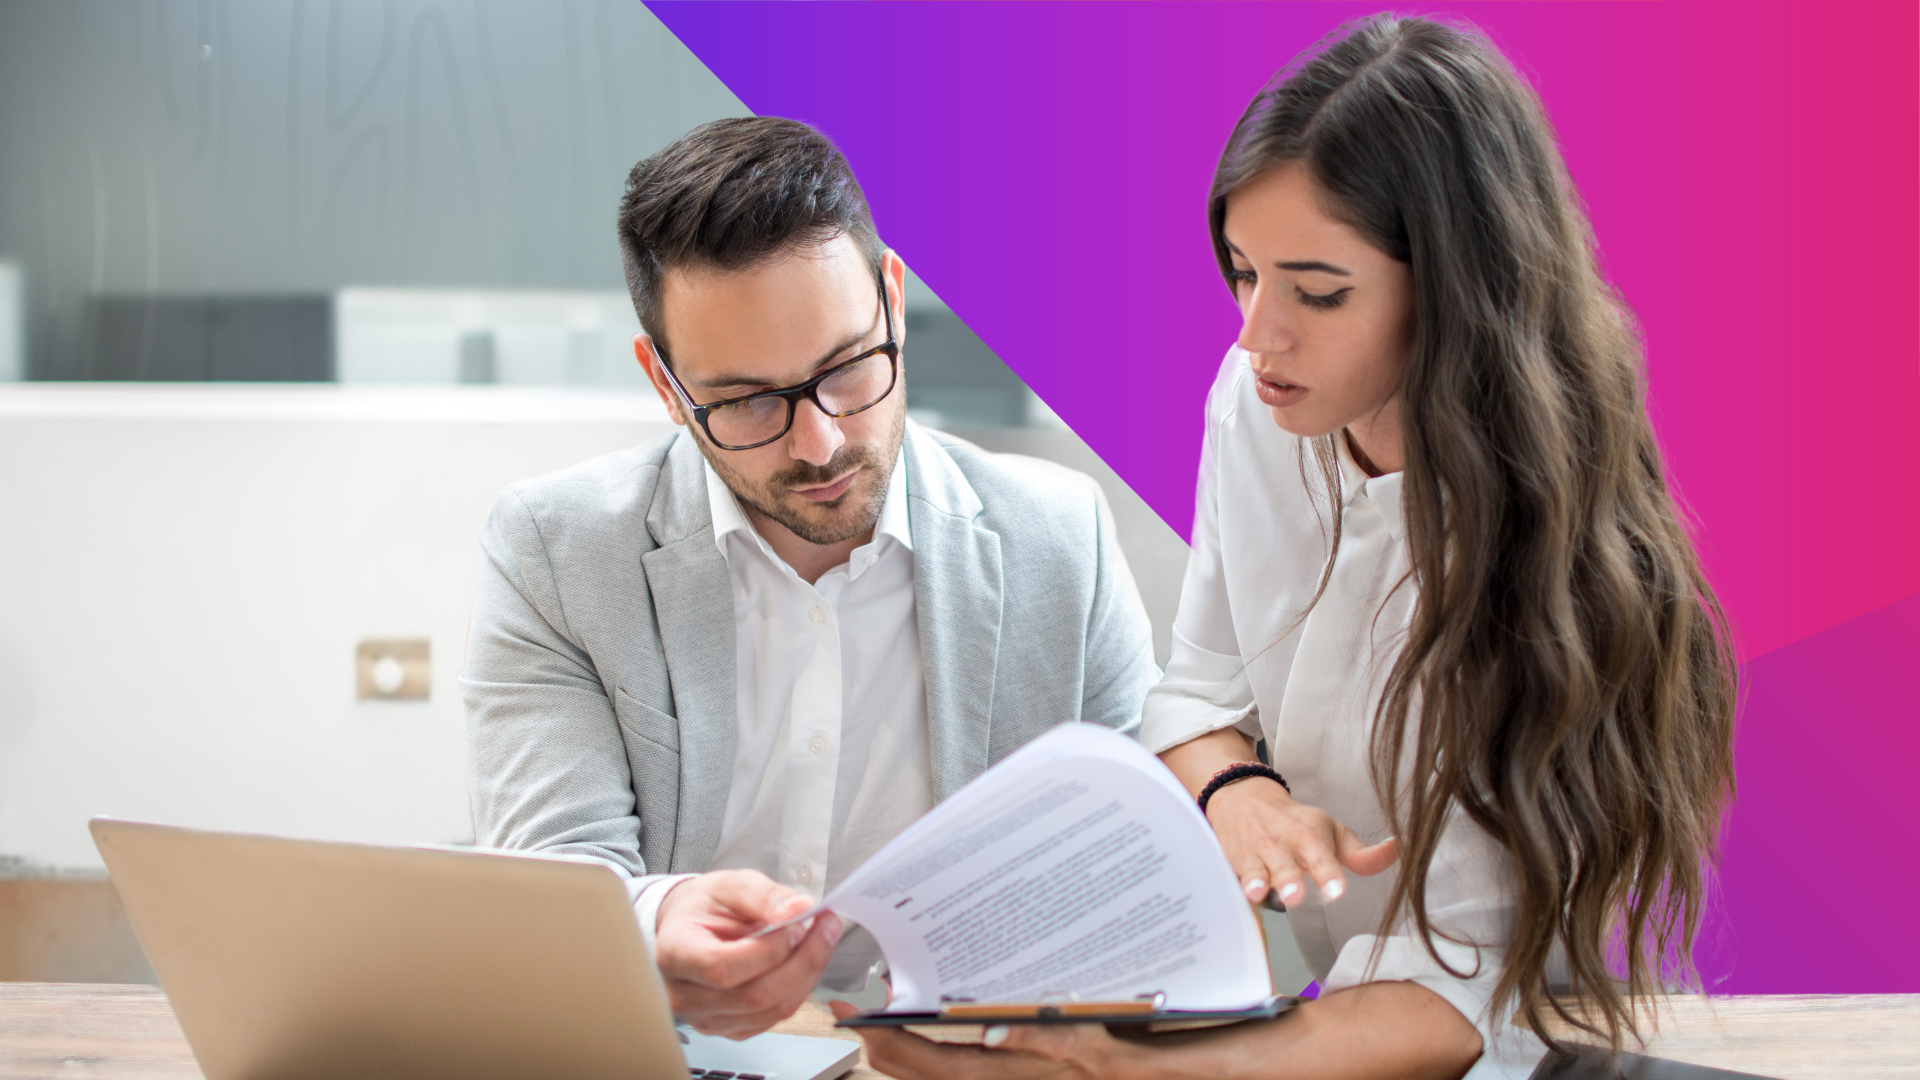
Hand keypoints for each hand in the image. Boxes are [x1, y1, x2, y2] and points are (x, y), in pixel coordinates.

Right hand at [653, 869, 843, 1038]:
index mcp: (675, 953)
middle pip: (754, 996)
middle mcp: (684, 995)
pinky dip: (800, 988)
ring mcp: (707, 1019)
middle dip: (802, 960)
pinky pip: (775, 1018)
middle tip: (827, 926)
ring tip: (821, 938)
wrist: (690, 928)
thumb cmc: (705, 907)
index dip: (767, 951)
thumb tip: (798, 909)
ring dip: (807, 974)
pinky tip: (805, 961)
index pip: (722, 968)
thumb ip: (763, 895)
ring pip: (771, 1010)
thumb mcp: (729, 885)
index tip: (797, 923)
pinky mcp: (730, 1029)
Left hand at [829, 1001, 1128, 1079]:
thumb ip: (1035, 1032)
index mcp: (979, 1071)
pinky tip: (910, 1019)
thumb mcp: (1071, 1035)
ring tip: (873, 1003)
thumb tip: (996, 1031)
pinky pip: (927, 1068)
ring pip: (908, 1069)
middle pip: (896, 1065)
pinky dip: (908, 1046)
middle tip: (847, 1000)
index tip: (847, 1007)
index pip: (908, 1054)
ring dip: (886, 1039)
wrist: (1105, 1073)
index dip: (872, 1031)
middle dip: (867, 1033)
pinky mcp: (977, 1077)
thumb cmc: (1088, 1053)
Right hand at [1206, 776, 1398, 906]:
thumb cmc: (1293, 823)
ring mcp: (1253, 852)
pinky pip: (1229, 874)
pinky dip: (1230, 884)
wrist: (1241, 796)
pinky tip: (1231, 893)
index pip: (1320, 856)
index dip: (1328, 874)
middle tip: (1295, 895)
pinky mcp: (1230, 859)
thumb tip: (1399, 852)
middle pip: (1285, 864)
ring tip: (1259, 891)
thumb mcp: (1330, 832)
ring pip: (1254, 869)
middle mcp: (1280, 844)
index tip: (1336, 891)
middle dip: (1289, 879)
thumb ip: (1362, 854)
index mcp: (1308, 835)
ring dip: (1256, 880)